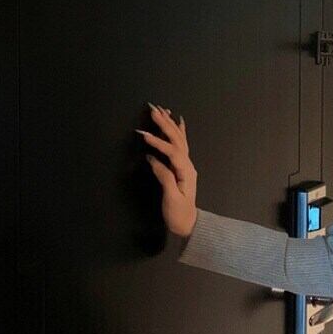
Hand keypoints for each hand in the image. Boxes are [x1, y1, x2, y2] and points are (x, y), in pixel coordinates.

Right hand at [139, 105, 197, 236]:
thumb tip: (153, 159)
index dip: (158, 142)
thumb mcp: (171, 198)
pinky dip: (178, 130)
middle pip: (177, 140)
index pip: (172, 152)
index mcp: (185, 172)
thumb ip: (164, 177)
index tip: (144, 135)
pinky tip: (177, 120)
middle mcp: (188, 165)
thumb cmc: (178, 214)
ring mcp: (186, 164)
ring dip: (169, 123)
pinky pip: (181, 144)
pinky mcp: (182, 166)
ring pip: (179, 139)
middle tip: (153, 110)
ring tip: (161, 110)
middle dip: (164, 124)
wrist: (188, 223)